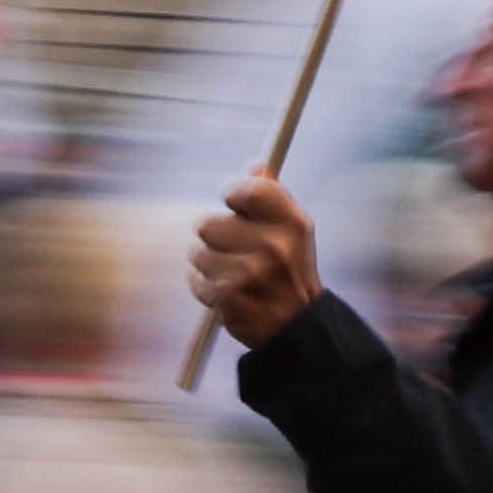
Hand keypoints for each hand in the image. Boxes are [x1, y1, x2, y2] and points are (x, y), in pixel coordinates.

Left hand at [191, 176, 324, 350]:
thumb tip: (253, 166)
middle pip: (208, 222)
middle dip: (213, 235)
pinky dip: (204, 286)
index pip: (249, 189)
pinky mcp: (229, 297)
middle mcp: (273, 245)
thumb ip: (272, 197)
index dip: (232, 191)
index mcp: (292, 223)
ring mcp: (250, 272)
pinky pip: (196, 280)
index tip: (230, 200)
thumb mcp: (293, 231)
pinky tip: (227, 291)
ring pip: (197, 252)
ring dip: (206, 262)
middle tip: (231, 246)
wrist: (296, 326)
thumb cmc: (290, 271)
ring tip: (230, 272)